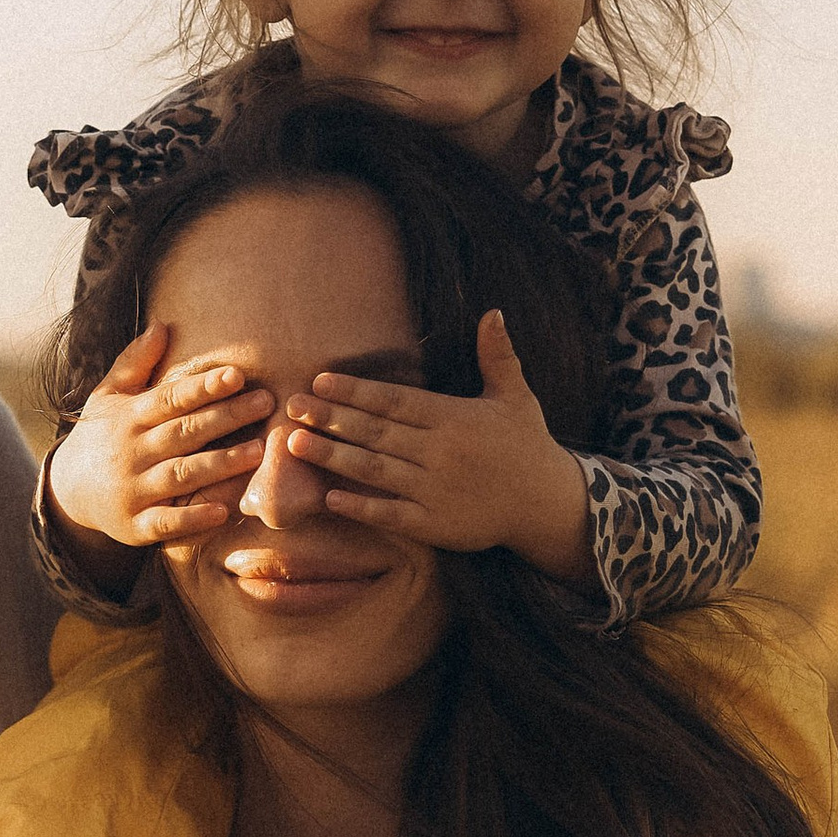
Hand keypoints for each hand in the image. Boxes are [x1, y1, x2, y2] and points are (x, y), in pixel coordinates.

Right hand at [45, 324, 274, 552]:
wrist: (67, 489)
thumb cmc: (101, 436)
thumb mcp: (108, 395)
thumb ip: (134, 362)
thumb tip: (161, 325)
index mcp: (129, 417)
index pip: (170, 399)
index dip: (202, 387)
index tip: (236, 375)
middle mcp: (131, 452)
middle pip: (184, 432)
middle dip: (226, 417)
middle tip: (265, 402)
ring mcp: (133, 490)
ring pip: (181, 476)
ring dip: (220, 465)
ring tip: (258, 451)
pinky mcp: (135, 525)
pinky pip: (166, 523)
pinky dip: (193, 519)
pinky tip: (223, 512)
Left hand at [281, 311, 593, 578]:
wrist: (546, 504)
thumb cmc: (527, 445)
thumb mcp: (516, 396)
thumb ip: (498, 356)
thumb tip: (493, 312)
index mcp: (453, 418)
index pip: (395, 400)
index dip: (356, 391)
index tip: (320, 381)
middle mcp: (440, 452)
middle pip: (376, 433)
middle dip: (331, 419)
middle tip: (291, 408)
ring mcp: (435, 490)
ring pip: (375, 471)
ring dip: (333, 458)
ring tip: (295, 445)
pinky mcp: (435, 524)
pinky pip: (390, 514)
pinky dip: (360, 507)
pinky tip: (329, 498)